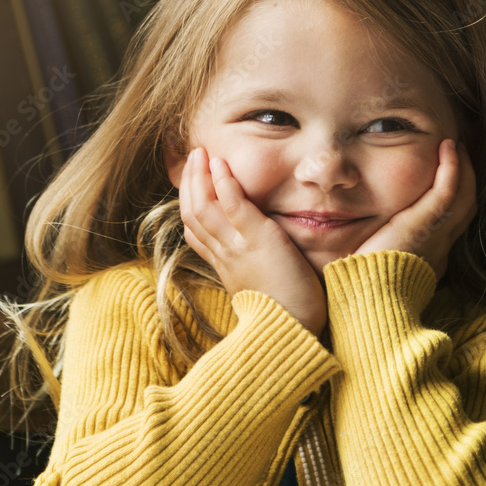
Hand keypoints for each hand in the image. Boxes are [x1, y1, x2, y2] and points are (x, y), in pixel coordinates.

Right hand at [179, 147, 327, 335]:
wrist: (295, 333)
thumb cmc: (290, 316)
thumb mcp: (264, 288)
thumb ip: (257, 269)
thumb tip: (262, 259)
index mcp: (226, 268)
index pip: (196, 233)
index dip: (191, 206)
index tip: (193, 186)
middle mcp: (225, 256)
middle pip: (192, 215)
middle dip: (190, 184)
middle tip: (193, 158)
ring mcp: (237, 248)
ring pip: (203, 208)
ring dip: (200, 176)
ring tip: (201, 152)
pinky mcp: (257, 241)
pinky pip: (232, 207)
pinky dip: (223, 183)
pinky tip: (221, 165)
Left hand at [353, 139, 475, 280]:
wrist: (370, 300)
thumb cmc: (363, 290)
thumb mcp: (376, 270)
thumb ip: (376, 256)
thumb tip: (357, 250)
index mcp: (430, 260)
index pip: (450, 226)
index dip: (453, 203)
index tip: (447, 184)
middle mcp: (440, 247)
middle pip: (465, 209)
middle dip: (466, 182)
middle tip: (459, 158)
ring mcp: (438, 235)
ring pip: (464, 197)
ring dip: (462, 169)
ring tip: (455, 147)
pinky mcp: (427, 223)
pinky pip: (449, 190)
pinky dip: (452, 167)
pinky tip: (449, 148)